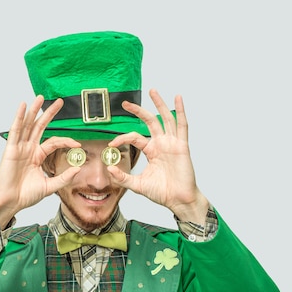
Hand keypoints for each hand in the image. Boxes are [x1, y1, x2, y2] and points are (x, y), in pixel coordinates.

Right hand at [0, 95, 80, 227]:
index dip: (66, 141)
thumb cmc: (25, 195)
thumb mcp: (49, 186)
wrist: (10, 202)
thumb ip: (64, 178)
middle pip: (40, 126)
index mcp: (37, 156)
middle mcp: (29, 149)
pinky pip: (15, 131)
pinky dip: (18, 118)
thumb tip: (78, 169)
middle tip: (59, 102)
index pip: (53, 142)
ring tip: (40, 98)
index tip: (78, 144)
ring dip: (34, 111)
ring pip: (28, 125)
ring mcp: (19, 148)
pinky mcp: (10, 149)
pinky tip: (23, 106)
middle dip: (49, 113)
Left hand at [107, 89, 208, 222]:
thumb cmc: (162, 192)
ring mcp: (172, 143)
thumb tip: (109, 169)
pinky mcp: (182, 146)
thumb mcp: (138, 185)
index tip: (112, 144)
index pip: (135, 137)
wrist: (178, 200)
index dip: (122, 138)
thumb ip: (123, 178)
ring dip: (159, 104)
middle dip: (138, 111)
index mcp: (152, 150)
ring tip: (152, 91)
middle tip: (125, 103)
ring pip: (165, 119)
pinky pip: (182, 126)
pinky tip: (177, 99)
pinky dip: (180, 111)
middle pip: (149, 121)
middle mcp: (162, 144)